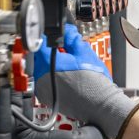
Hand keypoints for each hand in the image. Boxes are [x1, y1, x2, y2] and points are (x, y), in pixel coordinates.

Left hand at [33, 24, 138, 138]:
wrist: (100, 105)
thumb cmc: (95, 84)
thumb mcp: (85, 53)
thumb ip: (73, 39)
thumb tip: (67, 32)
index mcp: (47, 63)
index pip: (39, 43)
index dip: (47, 37)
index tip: (52, 36)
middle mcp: (40, 77)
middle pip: (39, 57)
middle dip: (49, 52)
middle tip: (64, 50)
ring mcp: (42, 89)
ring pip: (40, 69)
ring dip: (50, 64)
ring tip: (67, 65)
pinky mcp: (46, 98)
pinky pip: (44, 82)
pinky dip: (51, 77)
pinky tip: (65, 77)